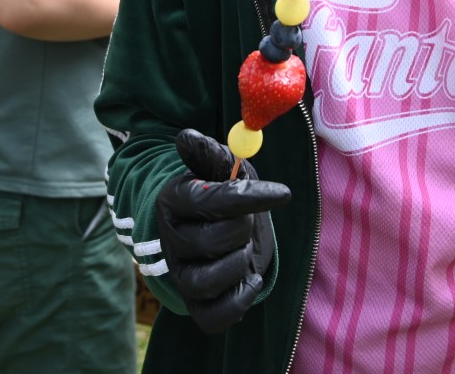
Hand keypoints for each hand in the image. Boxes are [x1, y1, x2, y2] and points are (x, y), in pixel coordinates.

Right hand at [156, 128, 291, 334]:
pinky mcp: (195, 304)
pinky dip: (239, 300)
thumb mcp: (221, 168)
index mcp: (174, 201)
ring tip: (244, 248)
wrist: (217, 229)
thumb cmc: (222, 194)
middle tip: (247, 222)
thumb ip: (209, 153)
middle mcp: (171, 241)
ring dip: (240, 263)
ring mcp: (180, 275)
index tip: (283, 192)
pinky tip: (250, 279)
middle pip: (211, 241)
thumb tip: (186, 137)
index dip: (247, 197)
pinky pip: (213, 317)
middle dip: (242, 229)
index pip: (208, 201)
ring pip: (209, 280)